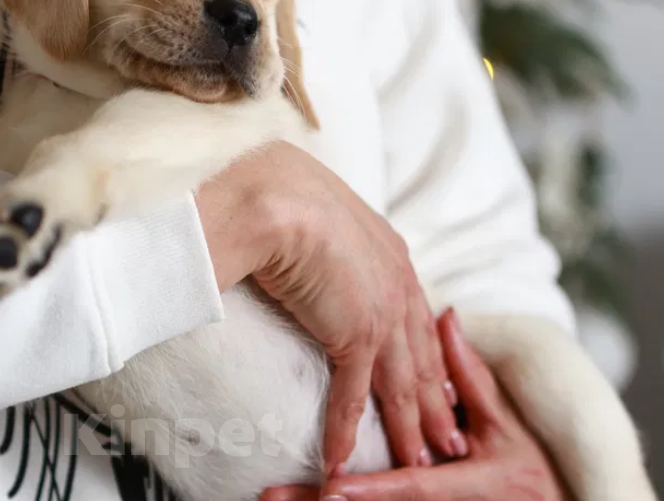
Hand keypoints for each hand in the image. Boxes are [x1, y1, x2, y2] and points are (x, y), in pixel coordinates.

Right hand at [195, 142, 463, 476]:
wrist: (277, 199)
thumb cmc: (287, 195)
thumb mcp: (323, 213)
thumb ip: (333, 236)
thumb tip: (314, 243)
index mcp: (393, 254)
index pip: (419, 316)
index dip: (430, 354)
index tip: (441, 383)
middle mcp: (399, 285)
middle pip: (423, 357)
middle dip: (437, 402)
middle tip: (451, 438)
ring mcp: (381, 313)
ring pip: (401, 386)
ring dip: (409, 430)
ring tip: (419, 464)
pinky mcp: (355, 336)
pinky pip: (351, 397)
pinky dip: (345, 432)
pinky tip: (341, 461)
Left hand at [263, 308, 571, 500]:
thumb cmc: (528, 470)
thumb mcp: (505, 423)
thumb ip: (470, 374)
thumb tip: (446, 316)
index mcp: (468, 486)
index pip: (413, 487)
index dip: (373, 488)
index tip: (333, 485)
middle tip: (273, 496)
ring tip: (272, 496)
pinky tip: (311, 496)